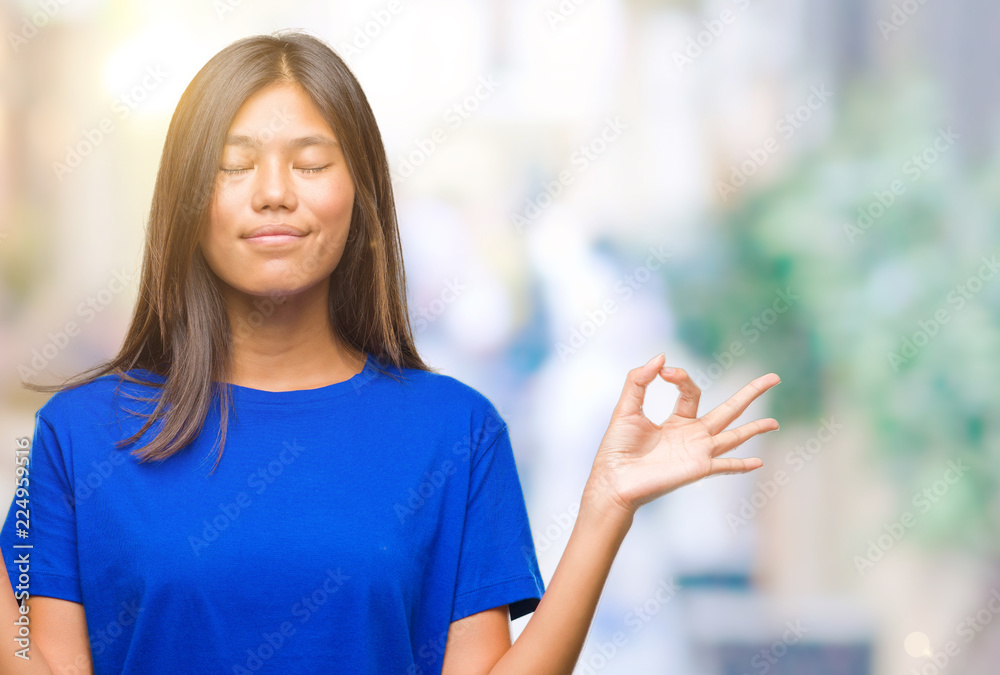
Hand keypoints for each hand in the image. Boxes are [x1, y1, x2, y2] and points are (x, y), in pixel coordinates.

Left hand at [584, 353, 779, 518]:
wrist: (614, 479)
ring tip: (775, 422)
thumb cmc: (617, 448)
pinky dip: (742, 464)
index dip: (682, 377)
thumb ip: (639, 380)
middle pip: (729, 410)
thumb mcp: (626, 407)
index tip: (665, 372)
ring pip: (734, 436)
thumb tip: (661, 357)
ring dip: (755, 428)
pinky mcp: (698, 468)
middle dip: (751, 393)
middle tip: (773, 377)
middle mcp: (693, 435)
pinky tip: (759, 462)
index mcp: (677, 421)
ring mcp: (698, 452)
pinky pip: (725, 466)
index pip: (693, 391)